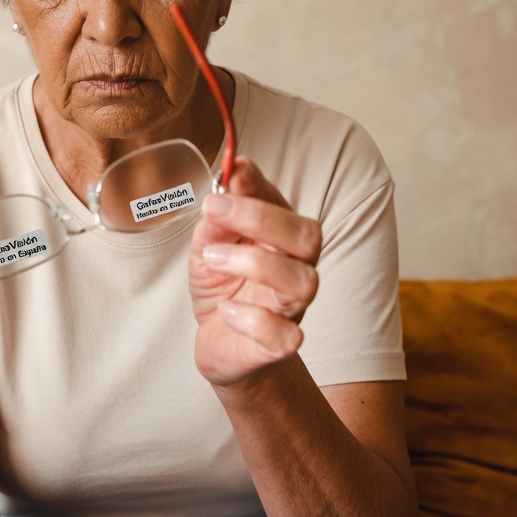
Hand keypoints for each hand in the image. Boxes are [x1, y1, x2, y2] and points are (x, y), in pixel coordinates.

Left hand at [189, 157, 321, 388]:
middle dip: (261, 218)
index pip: (284, 204)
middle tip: (214, 211)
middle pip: (307, 236)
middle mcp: (295, 269)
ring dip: (254, 264)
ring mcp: (290, 307)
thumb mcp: (209, 245)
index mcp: (281, 239)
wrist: (219, 342)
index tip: (231, 171)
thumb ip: (220, 217)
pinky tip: (226, 311)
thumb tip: (231, 172)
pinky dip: (253, 320)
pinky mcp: (279, 344)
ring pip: (302, 281)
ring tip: (213, 258)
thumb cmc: (222, 287)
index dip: (259, 187)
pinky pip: (285, 334)